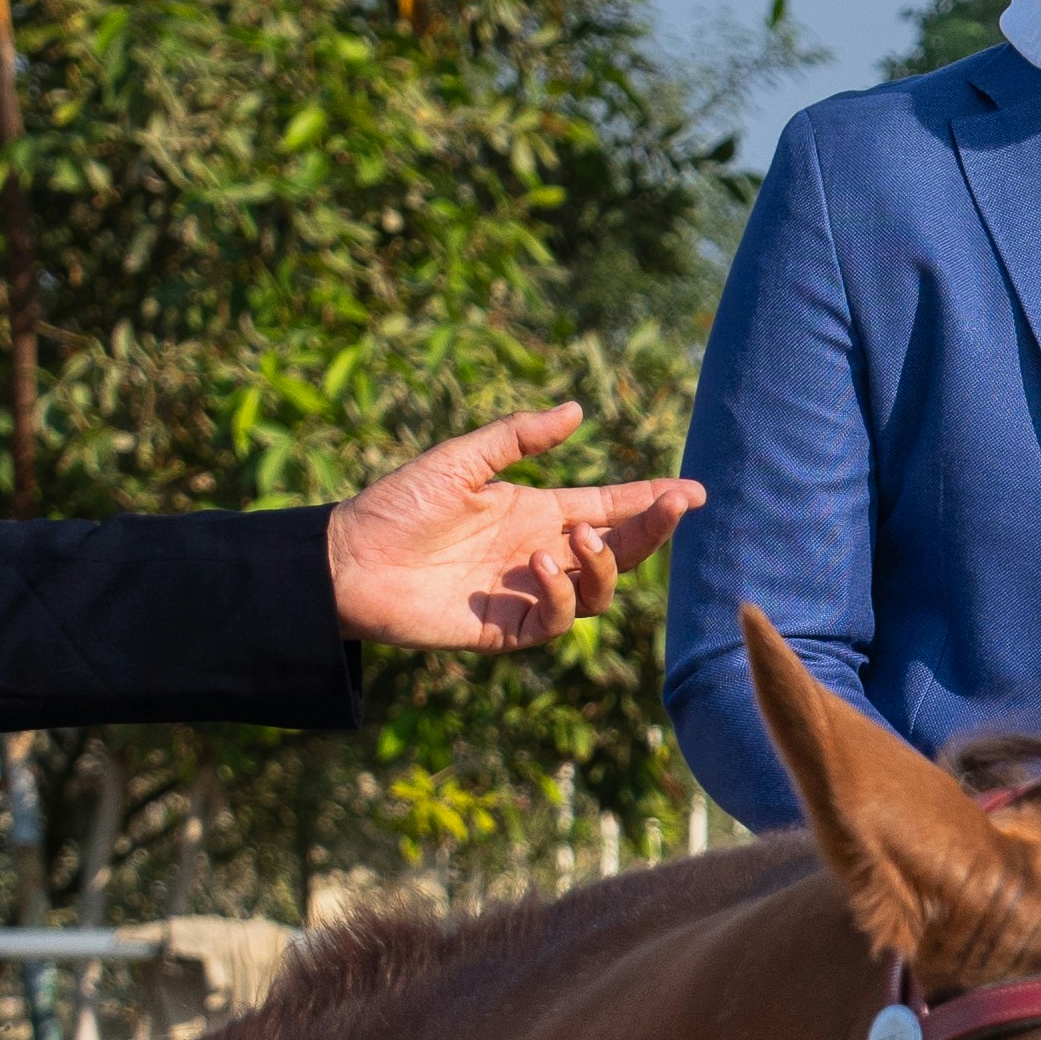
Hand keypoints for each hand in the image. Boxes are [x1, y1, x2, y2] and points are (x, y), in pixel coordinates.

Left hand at [324, 405, 706, 652]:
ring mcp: (527, 594)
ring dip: (603, 565)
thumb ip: (518, 438)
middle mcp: (541, 554)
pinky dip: (560, 597)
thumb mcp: (461, 460)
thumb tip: (577, 410)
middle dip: (652, 530)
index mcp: (536, 513)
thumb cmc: (398, 505)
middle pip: (619, 549)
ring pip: (598, 590)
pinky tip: (538, 568)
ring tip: (575, 541)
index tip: (693, 490)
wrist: (348, 562)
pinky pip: (557, 621)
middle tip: (673, 506)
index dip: (652, 501)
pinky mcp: (507, 629)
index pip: (610, 507)